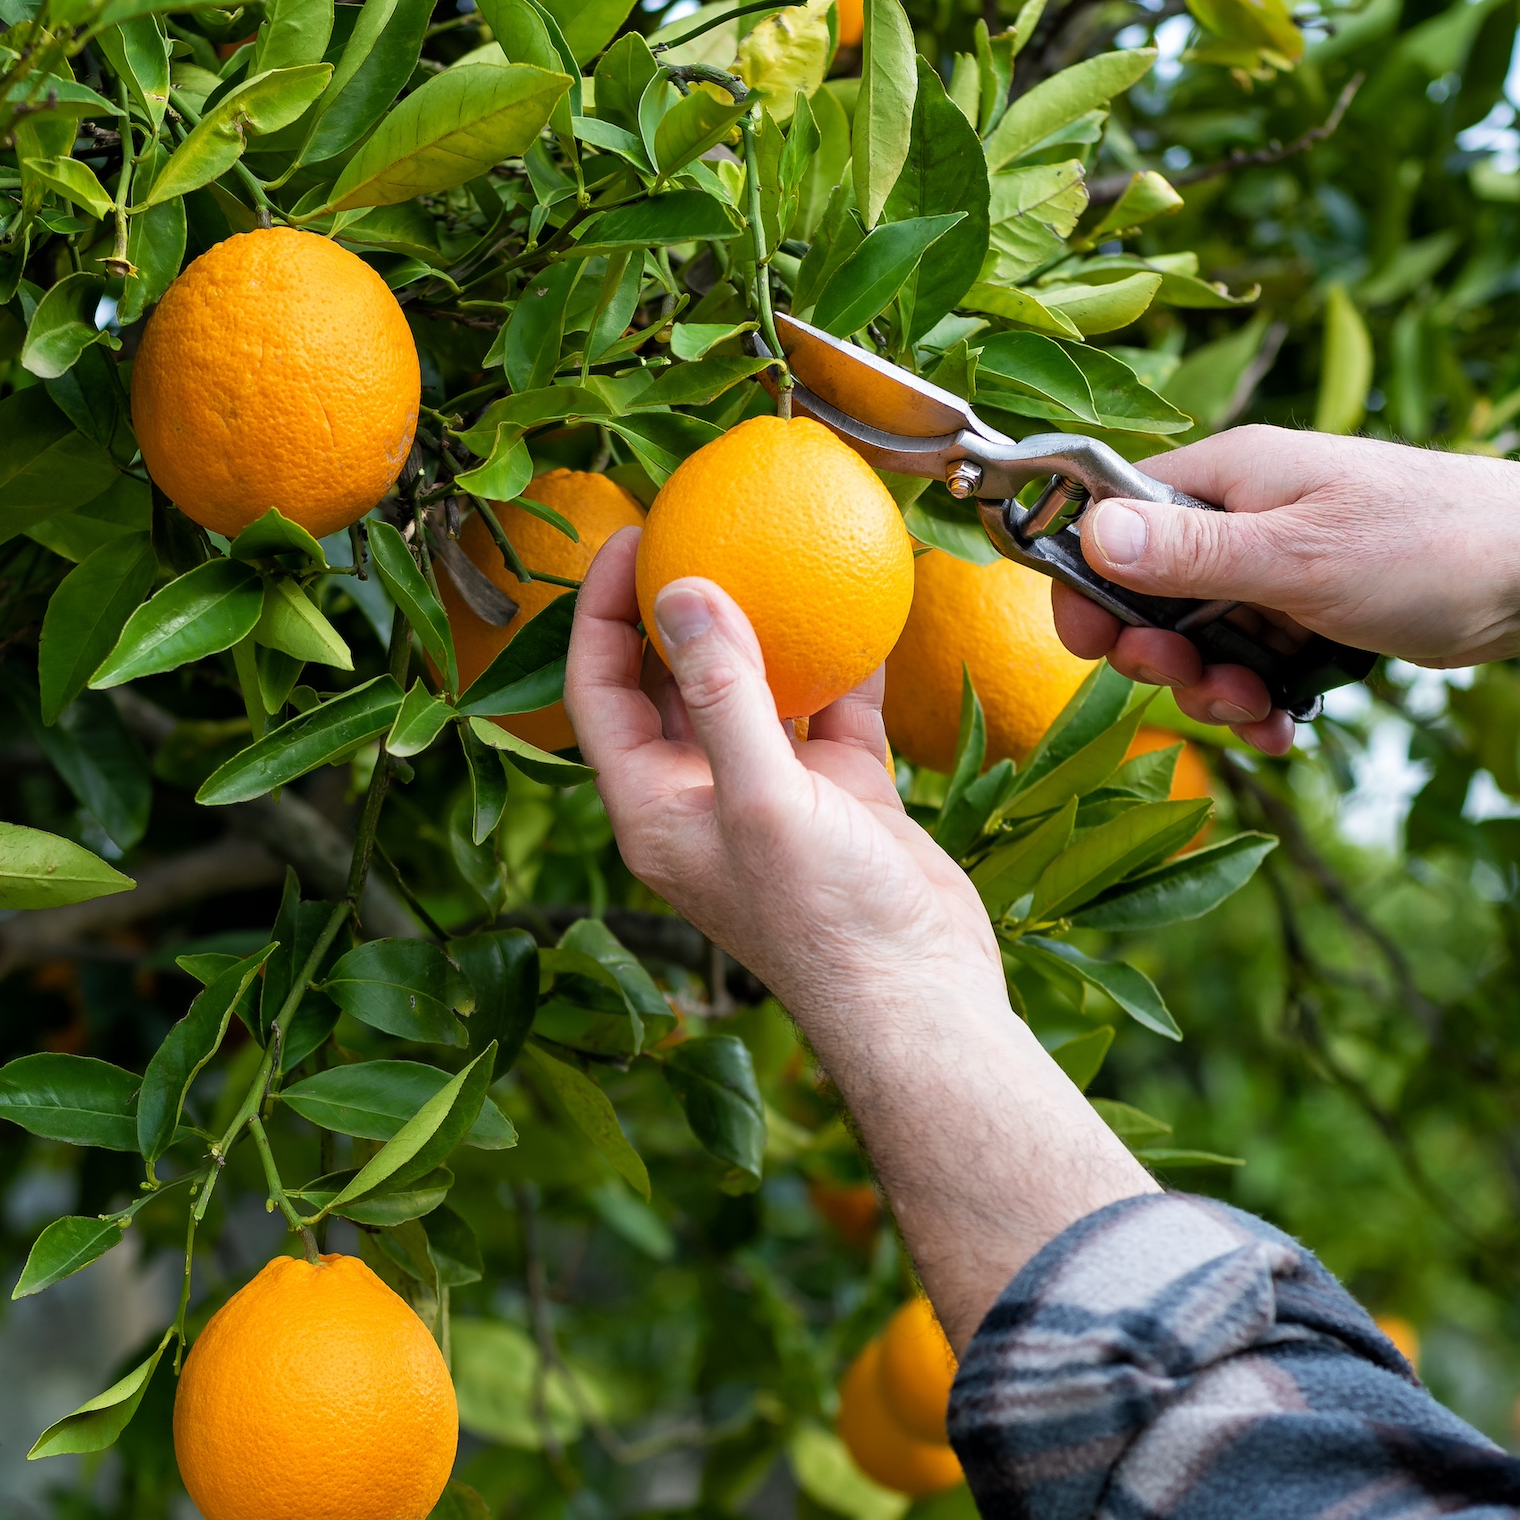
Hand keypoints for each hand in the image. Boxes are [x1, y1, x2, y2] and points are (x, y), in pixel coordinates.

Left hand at [564, 528, 1002, 1033]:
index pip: (600, 690)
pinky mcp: (839, 792)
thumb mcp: (762, 798)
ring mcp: (774, 791)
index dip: (599, 611)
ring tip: (770, 545)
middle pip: (670, 679)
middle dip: (678, 603)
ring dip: (761, 622)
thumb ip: (722, 693)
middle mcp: (703, 792)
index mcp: (654, 805)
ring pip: (753, 685)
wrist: (920, 996)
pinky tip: (862, 600)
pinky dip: (843, 659)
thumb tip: (680, 590)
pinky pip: (830, 707)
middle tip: (702, 523)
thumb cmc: (825, 916)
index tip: (635, 536)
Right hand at [1053, 428, 1519, 752]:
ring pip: (1207, 641)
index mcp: (1228, 477)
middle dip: (1165, 656)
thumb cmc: (1428, 543)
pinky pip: (1260, 663)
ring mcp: (1282, 567)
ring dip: (1218, 691)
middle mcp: (1247, 516)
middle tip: (1197, 685)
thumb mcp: (1297, 557)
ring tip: (1260, 712)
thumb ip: (1192, 553)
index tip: (1090, 644)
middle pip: (1155, 594)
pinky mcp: (1316, 612)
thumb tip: (1091, 534)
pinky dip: (1262, 703)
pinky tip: (1284, 730)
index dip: (1092, 582)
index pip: (1117, 518)